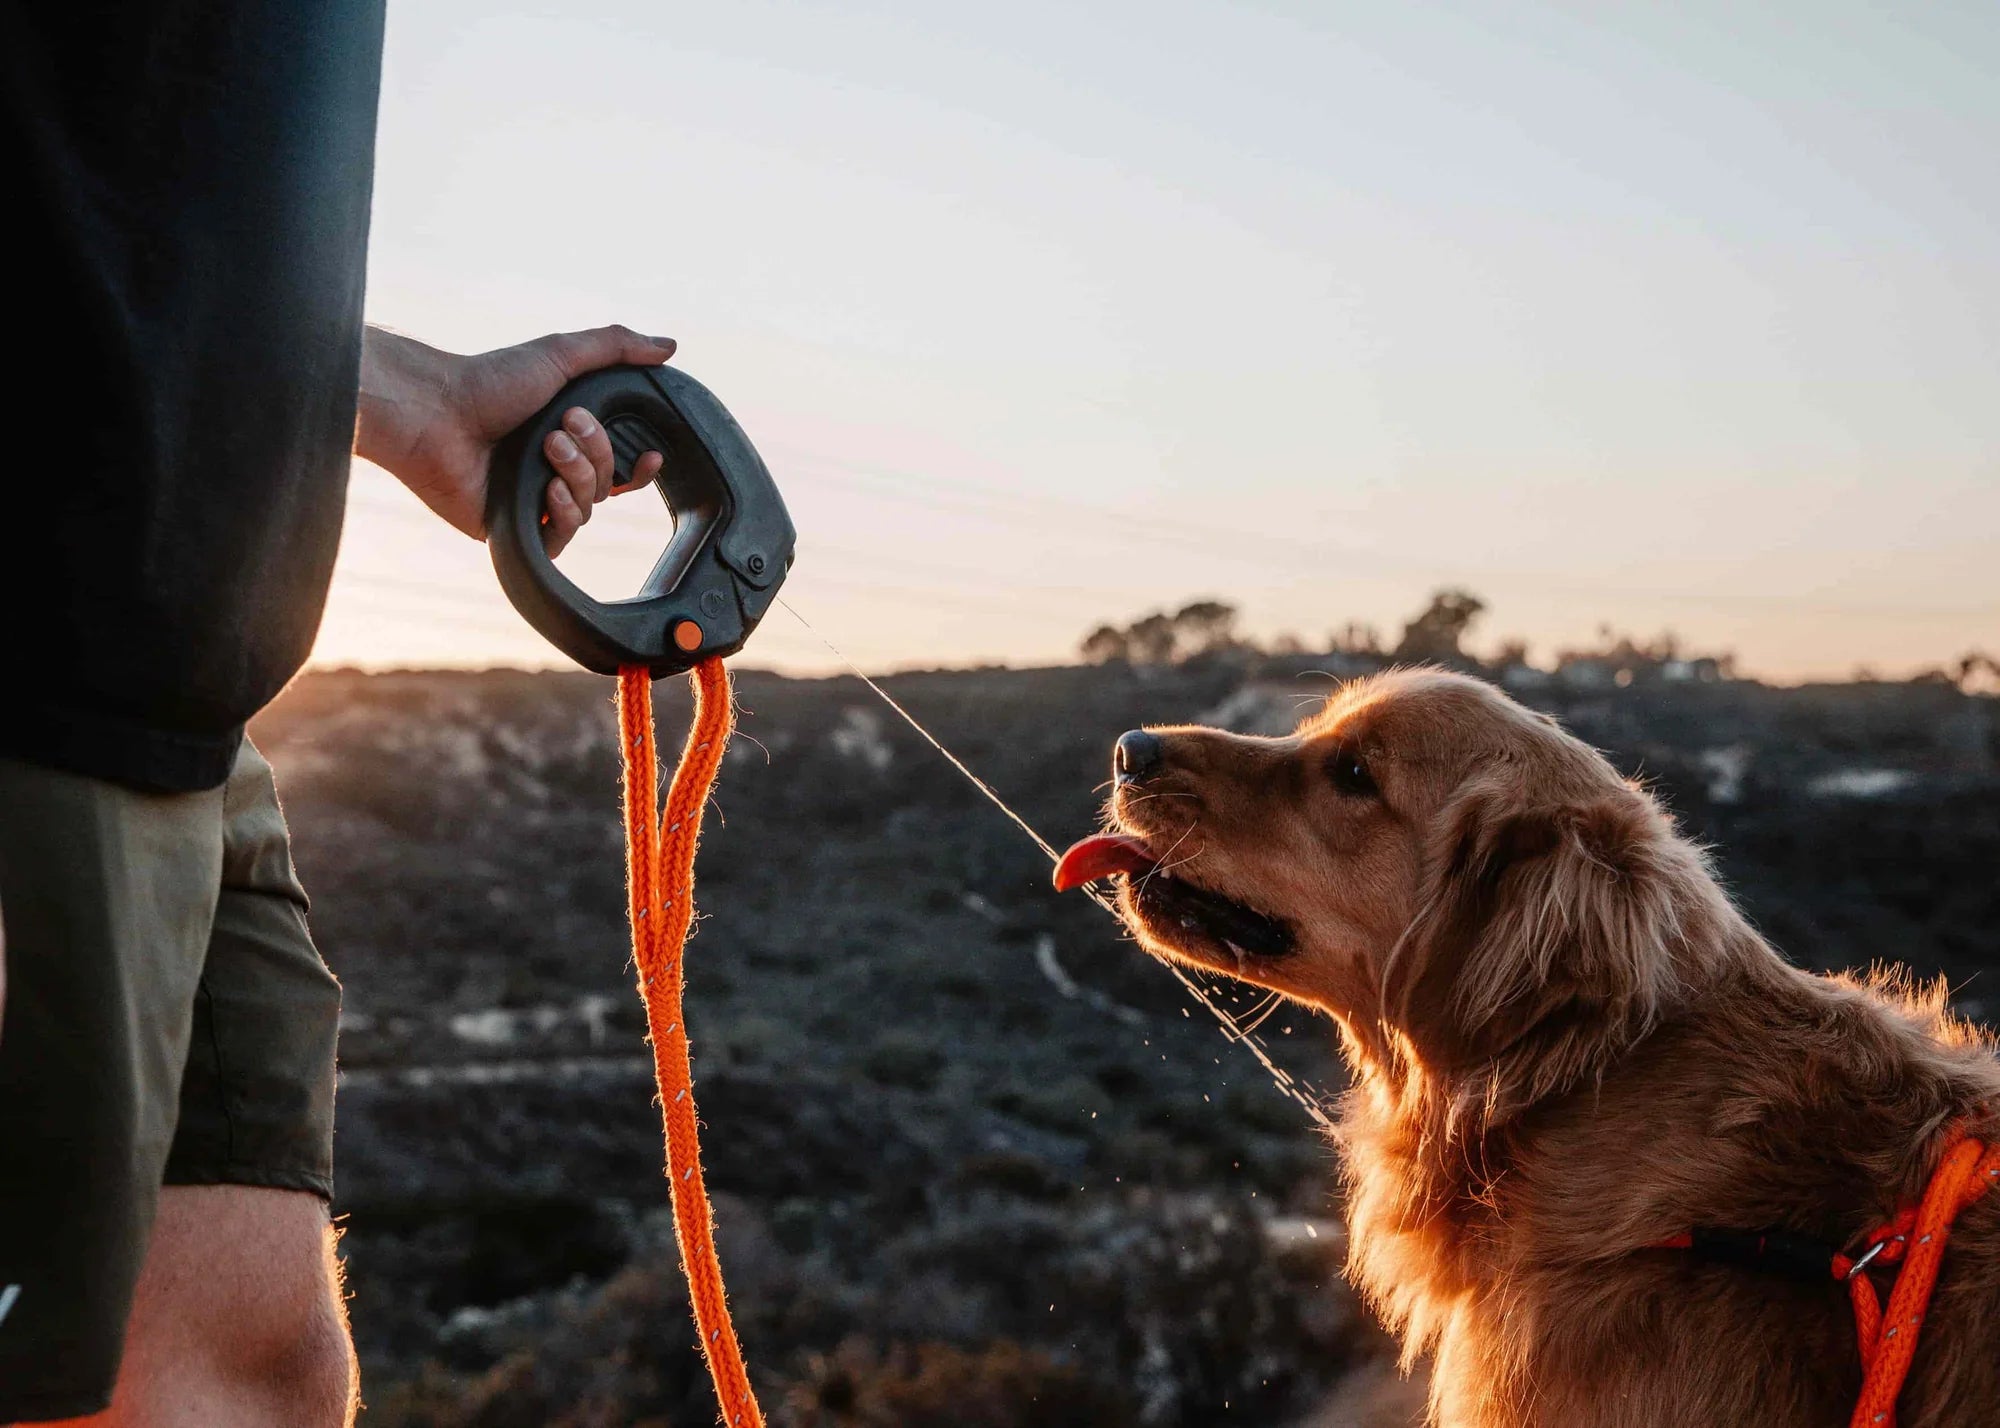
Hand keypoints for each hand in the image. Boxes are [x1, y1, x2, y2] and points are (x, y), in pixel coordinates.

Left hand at [355, 325, 675, 554]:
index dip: (640, 466)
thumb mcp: (560, 353)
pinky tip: (546, 488)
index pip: (620, 465)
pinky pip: (562, 536)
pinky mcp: (516, 528)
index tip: (649, 455)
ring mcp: (534, 501)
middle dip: (596, 453)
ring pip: (588, 507)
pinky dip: (562, 511)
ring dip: (576, 474)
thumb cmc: (488, 380)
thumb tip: (668, 346)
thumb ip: (617, 346)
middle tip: (564, 424)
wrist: (437, 413)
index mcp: (567, 438)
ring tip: (546, 446)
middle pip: (608, 483)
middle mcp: (553, 471)